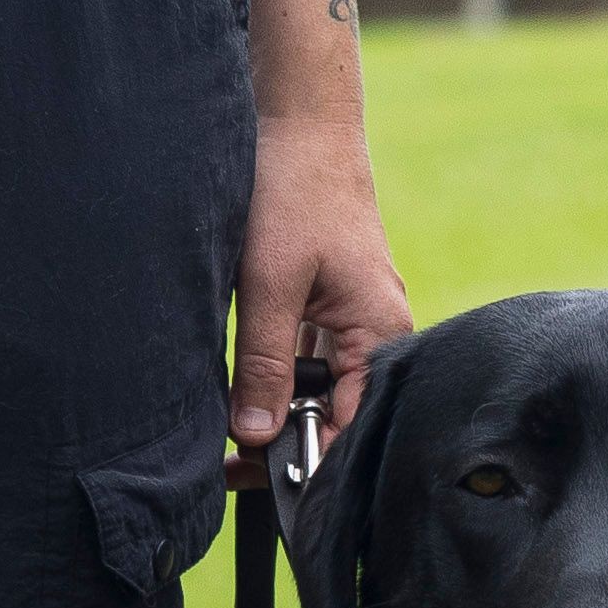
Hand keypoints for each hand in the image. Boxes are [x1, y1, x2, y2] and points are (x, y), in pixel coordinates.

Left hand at [237, 120, 410, 459]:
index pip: (356, 427)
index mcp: (381, 334)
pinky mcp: (329, 306)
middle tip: (227, 468)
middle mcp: (376, 333)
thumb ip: (261, 364)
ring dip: (275, 409)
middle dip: (287, 441)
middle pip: (337, 413)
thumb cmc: (294, 191)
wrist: (301, 125)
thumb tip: (253, 437)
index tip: (259, 481)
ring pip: (316, 389)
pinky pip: (305, 359)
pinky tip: (241, 390)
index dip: (311, 462)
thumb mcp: (268, 284)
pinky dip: (274, 376)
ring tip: (228, 437)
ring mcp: (353, 320)